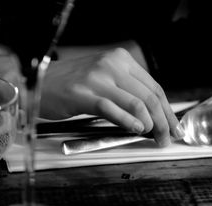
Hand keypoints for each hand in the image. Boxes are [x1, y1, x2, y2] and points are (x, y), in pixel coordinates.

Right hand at [40, 47, 184, 145]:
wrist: (37, 82)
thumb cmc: (71, 84)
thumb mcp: (104, 78)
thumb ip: (126, 91)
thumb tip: (151, 115)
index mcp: (120, 60)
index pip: (154, 87)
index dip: (168, 110)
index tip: (175, 126)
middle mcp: (112, 65)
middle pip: (149, 97)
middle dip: (164, 121)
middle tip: (168, 138)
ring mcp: (97, 79)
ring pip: (136, 104)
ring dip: (151, 125)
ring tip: (155, 138)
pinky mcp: (83, 94)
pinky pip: (112, 110)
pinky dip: (129, 122)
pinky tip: (137, 130)